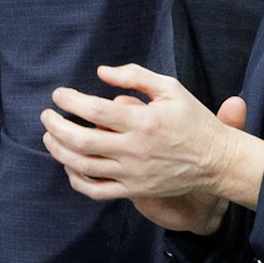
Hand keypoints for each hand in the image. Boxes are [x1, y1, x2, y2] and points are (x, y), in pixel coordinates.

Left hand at [41, 64, 263, 220]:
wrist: (217, 161)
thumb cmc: (193, 120)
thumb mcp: (171, 88)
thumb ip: (135, 76)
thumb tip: (100, 72)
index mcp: (145, 121)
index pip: (95, 110)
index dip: (70, 101)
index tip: (59, 95)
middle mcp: (136, 149)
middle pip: (83, 140)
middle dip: (56, 126)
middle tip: (46, 115)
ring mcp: (134, 174)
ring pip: (84, 167)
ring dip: (59, 150)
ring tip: (49, 136)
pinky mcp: (135, 191)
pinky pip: (97, 191)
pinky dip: (76, 179)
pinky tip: (69, 164)